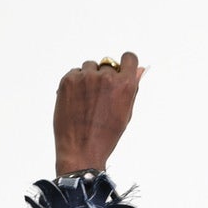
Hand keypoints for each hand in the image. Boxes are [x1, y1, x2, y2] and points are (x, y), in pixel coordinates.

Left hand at [54, 53, 143, 174]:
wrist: (81, 149)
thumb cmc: (107, 135)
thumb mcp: (126, 113)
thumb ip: (132, 89)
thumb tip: (139, 70)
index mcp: (125, 86)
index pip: (129, 58)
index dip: (126, 64)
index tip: (121, 72)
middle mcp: (106, 77)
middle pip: (108, 64)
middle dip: (106, 76)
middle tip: (101, 97)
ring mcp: (86, 77)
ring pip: (90, 66)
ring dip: (90, 78)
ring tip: (88, 100)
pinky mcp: (68, 79)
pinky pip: (75, 72)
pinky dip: (76, 83)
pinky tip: (77, 101)